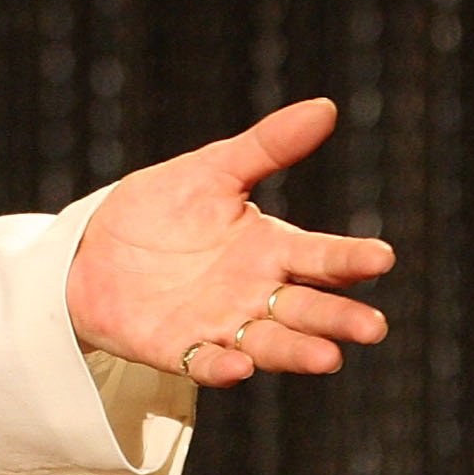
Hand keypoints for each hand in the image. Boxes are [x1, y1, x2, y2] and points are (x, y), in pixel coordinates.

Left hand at [65, 97, 395, 387]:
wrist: (92, 248)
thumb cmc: (161, 211)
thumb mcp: (210, 171)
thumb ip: (266, 146)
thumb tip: (325, 107)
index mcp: (271, 251)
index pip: (320, 257)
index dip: (350, 258)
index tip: (381, 256)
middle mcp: (255, 295)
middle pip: (307, 309)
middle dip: (339, 318)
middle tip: (373, 326)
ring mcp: (219, 325)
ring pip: (269, 344)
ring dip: (296, 352)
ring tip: (327, 358)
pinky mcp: (176, 348)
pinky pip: (202, 362)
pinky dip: (221, 367)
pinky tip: (237, 367)